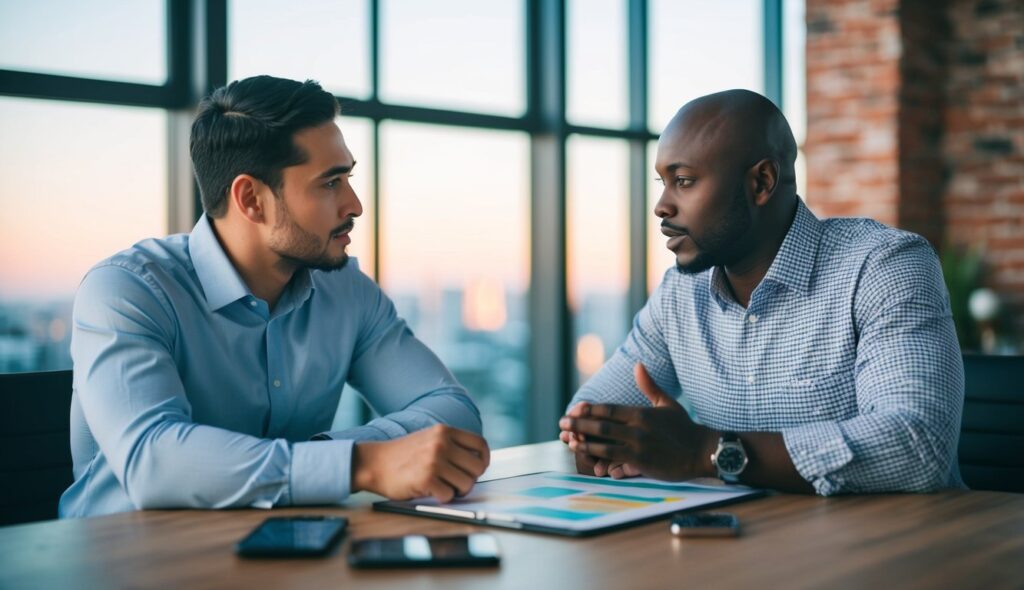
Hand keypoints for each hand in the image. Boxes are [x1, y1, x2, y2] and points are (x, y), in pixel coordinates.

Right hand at [352, 424, 489, 502]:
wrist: (374, 463)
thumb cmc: (403, 455)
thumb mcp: (429, 439)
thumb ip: (451, 445)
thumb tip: (478, 463)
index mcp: (444, 431)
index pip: (480, 444)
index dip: (483, 459)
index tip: (478, 468)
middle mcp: (442, 443)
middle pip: (477, 467)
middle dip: (470, 479)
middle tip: (456, 482)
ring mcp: (434, 461)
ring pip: (467, 484)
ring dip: (457, 490)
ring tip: (443, 487)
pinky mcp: (426, 479)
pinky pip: (449, 496)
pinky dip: (442, 498)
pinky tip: (431, 491)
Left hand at [559, 363, 717, 480]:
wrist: (703, 450)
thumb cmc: (684, 427)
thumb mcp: (666, 403)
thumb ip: (649, 385)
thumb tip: (638, 365)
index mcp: (641, 413)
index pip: (608, 409)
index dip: (588, 409)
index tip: (573, 409)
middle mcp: (638, 429)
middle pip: (601, 425)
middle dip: (579, 424)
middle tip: (562, 423)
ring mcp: (639, 447)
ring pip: (605, 445)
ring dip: (584, 444)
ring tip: (569, 441)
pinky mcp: (643, 464)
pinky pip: (618, 463)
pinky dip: (603, 464)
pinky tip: (590, 464)